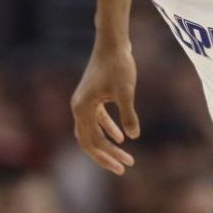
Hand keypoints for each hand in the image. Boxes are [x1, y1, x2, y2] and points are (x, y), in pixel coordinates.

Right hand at [70, 42, 139, 173]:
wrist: (112, 44)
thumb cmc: (119, 66)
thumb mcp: (126, 91)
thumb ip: (128, 114)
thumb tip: (133, 137)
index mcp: (82, 108)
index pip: (91, 142)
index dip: (106, 157)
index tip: (123, 166)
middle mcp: (79, 107)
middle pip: (89, 140)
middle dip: (106, 155)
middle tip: (125, 167)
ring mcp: (85, 102)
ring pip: (93, 131)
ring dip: (108, 145)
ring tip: (126, 158)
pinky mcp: (93, 97)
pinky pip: (97, 120)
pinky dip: (108, 129)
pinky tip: (122, 137)